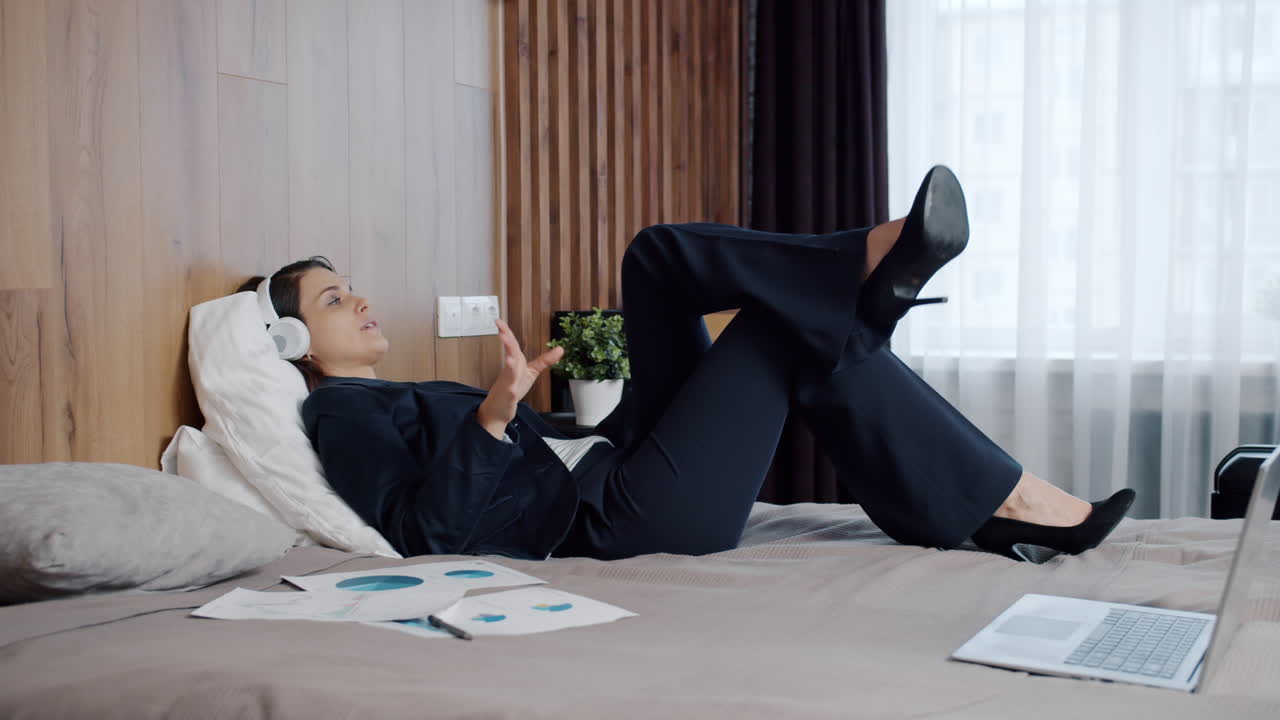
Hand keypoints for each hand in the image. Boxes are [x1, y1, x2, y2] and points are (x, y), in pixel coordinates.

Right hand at [477, 317, 563, 433]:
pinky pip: (510, 391)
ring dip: (509, 360)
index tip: (499, 321)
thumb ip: (544, 360)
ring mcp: (509, 384)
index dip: (506, 332)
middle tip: (500, 329)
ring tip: (508, 352)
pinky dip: (511, 387)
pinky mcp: (509, 397)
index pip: (512, 345)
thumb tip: (560, 349)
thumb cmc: (512, 389)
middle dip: (506, 340)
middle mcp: (510, 371)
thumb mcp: (531, 372)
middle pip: (510, 353)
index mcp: (515, 363)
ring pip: (509, 371)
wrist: (499, 409)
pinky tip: (512, 387)